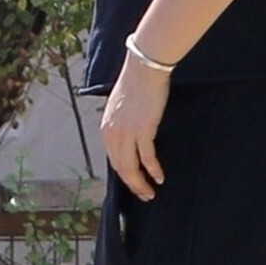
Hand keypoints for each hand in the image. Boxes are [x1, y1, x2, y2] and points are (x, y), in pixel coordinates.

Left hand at [99, 57, 170, 200]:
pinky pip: (147, 158)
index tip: (134, 182)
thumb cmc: (136, 85)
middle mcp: (112, 134)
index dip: (124, 174)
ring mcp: (126, 134)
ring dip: (140, 184)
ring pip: (131, 168)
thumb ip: (122, 126)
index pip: (113, 159)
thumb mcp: (121, 109)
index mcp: (106, 130)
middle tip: (144, 194)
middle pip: (120, 168)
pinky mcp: (142, 131)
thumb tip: (131, 140)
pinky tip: (159, 178)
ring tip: (150, 193)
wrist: (144, 70)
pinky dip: (153, 170)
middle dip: (132, 184)